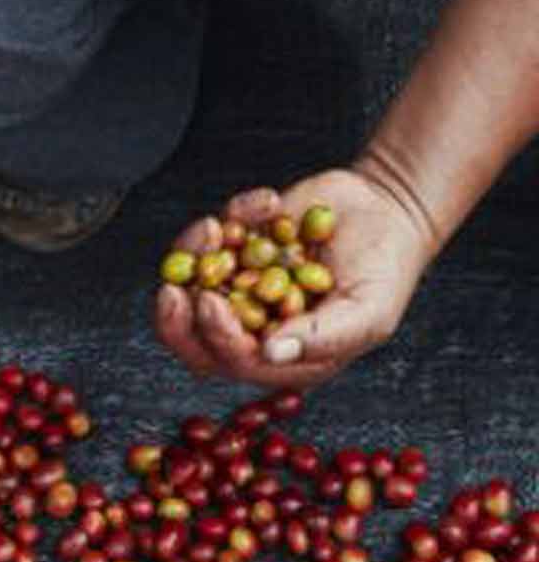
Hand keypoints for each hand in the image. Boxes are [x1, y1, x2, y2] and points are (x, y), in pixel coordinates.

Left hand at [154, 166, 437, 389]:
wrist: (390, 216)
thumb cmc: (384, 275)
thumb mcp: (367, 313)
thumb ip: (322, 338)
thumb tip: (270, 353)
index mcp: (274, 359)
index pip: (228, 359)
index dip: (213, 336)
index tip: (208, 302)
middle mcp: (247, 329)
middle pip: (191, 337)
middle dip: (174, 317)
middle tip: (171, 288)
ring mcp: (237, 287)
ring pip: (189, 285)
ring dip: (192, 254)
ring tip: (216, 224)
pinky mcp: (236, 248)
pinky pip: (212, 238)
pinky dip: (232, 215)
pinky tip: (269, 202)